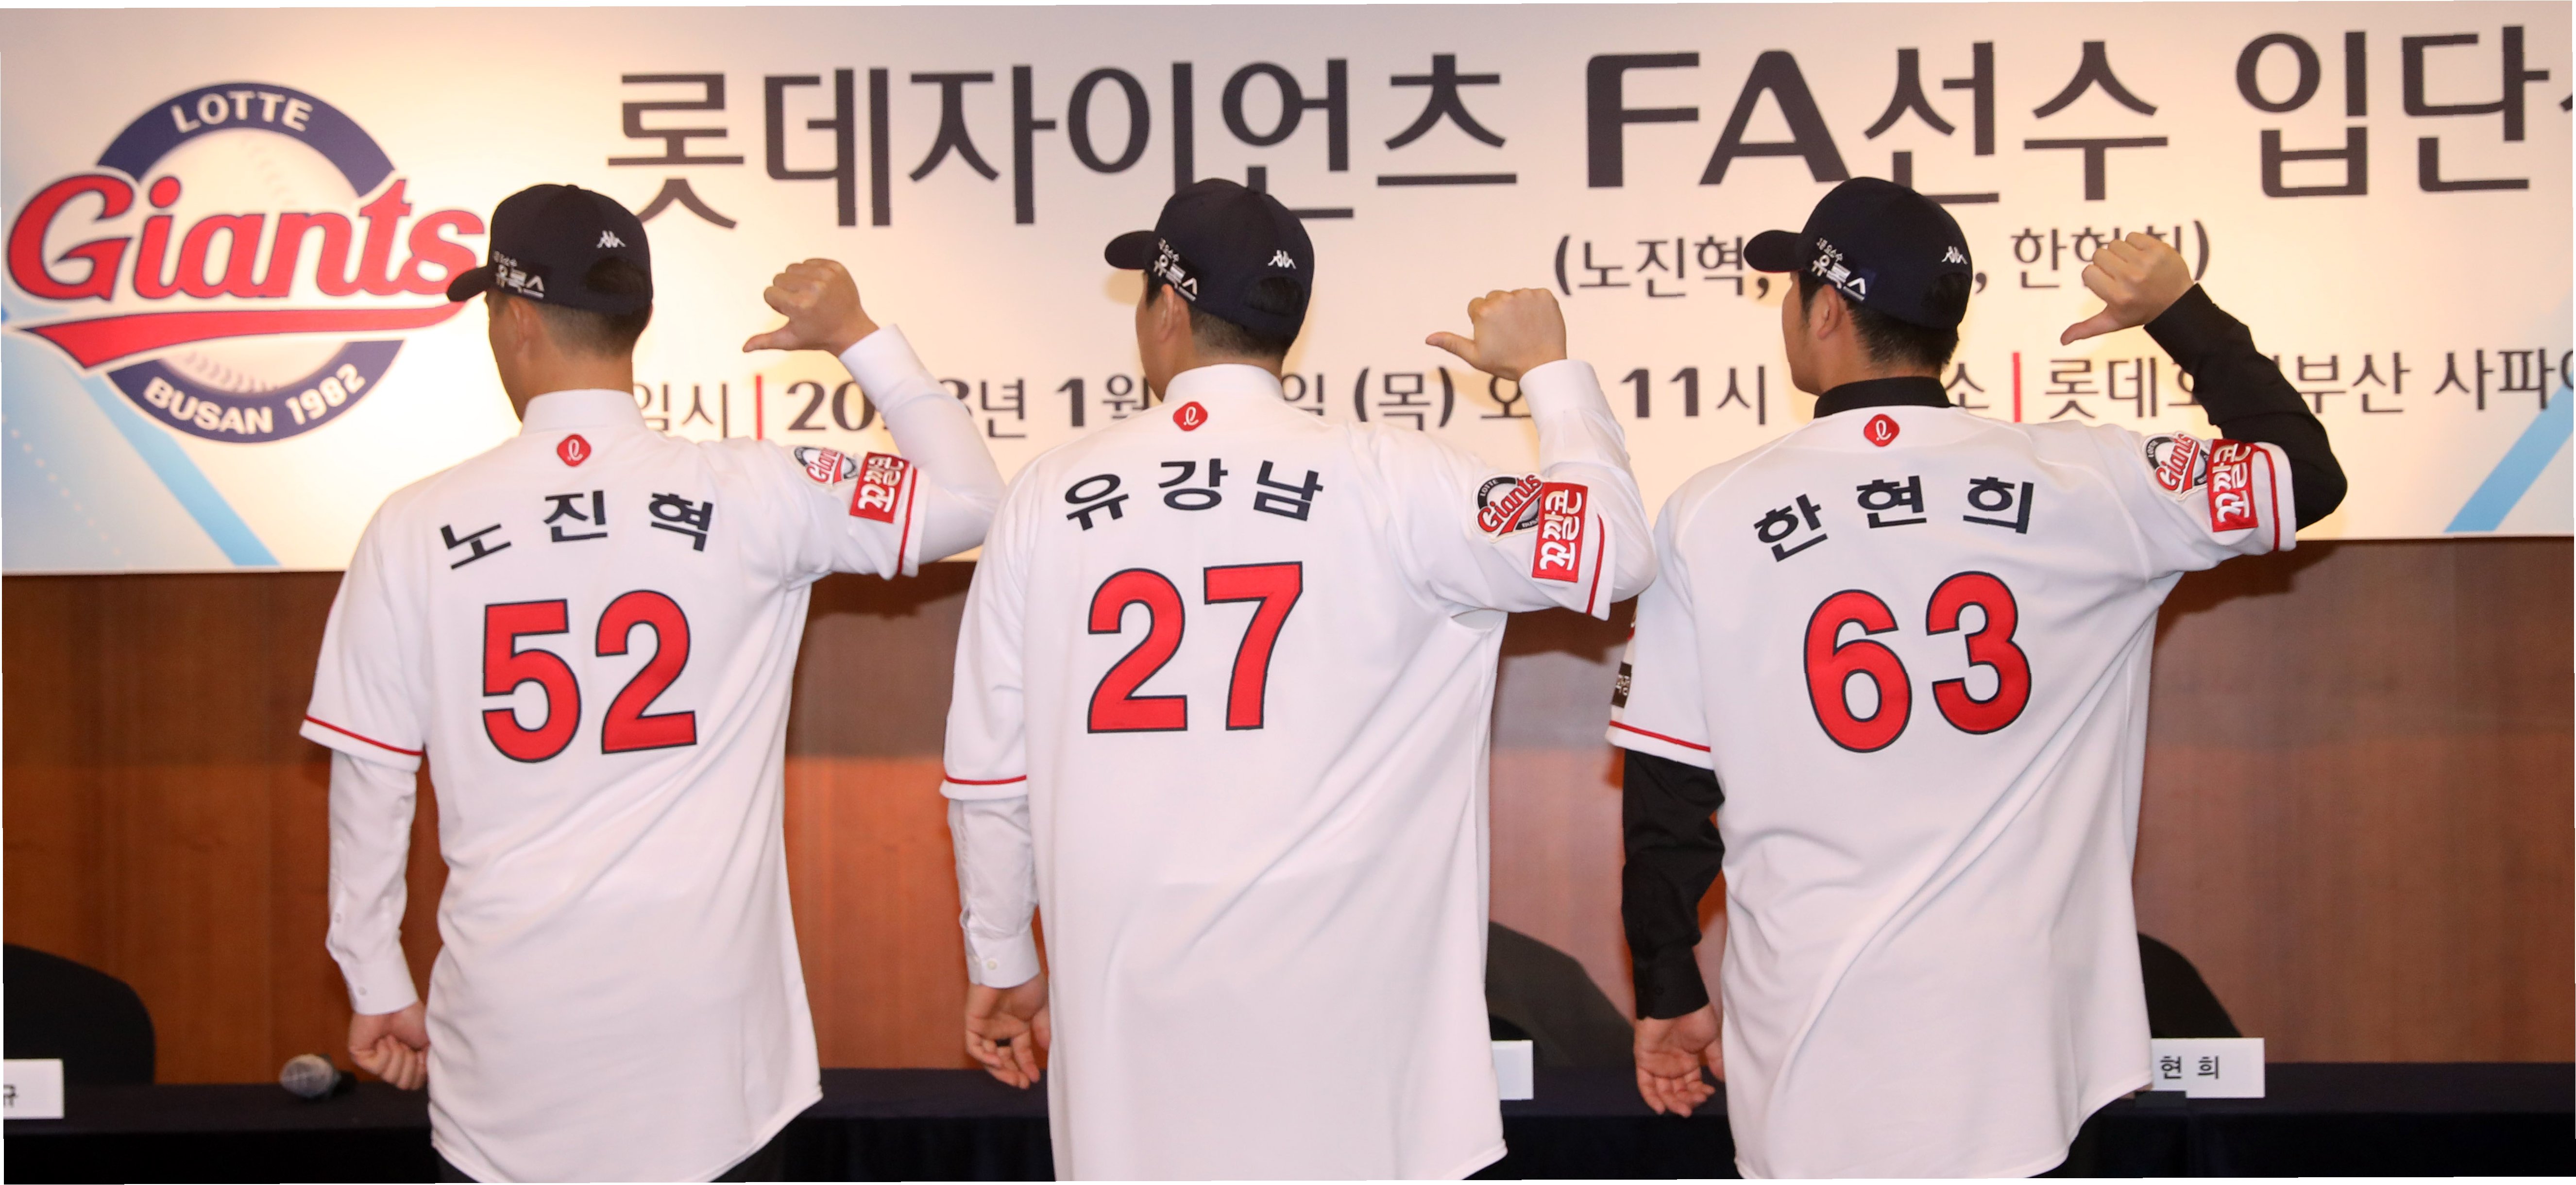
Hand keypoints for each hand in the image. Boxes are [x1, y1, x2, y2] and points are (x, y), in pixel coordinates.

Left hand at [348, 1002, 428, 1090]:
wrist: (395, 1002)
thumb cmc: (411, 1017)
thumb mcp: (428, 1043)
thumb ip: (428, 1064)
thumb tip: (426, 1078)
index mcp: (405, 1062)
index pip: (413, 1084)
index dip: (420, 1070)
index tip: (419, 1051)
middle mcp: (390, 1064)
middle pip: (403, 1084)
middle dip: (409, 1063)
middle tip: (406, 1044)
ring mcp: (374, 1062)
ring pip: (391, 1078)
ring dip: (397, 1055)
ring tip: (393, 1038)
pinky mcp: (361, 1058)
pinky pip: (378, 1068)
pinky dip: (385, 1052)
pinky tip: (383, 1039)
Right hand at [742, 259, 880, 354]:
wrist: (851, 330)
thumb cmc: (817, 336)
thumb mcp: (790, 341)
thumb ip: (765, 342)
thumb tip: (743, 349)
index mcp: (799, 305)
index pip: (768, 293)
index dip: (777, 305)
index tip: (793, 313)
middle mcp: (813, 288)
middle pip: (779, 278)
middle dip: (785, 291)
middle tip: (803, 305)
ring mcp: (827, 276)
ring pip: (792, 267)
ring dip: (797, 281)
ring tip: (811, 296)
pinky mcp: (836, 267)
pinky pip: (809, 262)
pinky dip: (811, 273)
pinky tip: (821, 288)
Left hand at [965, 974, 1050, 1088]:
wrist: (1013, 967)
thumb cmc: (1028, 982)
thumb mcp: (1041, 1009)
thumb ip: (1042, 1030)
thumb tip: (1048, 1049)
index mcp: (1017, 1025)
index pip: (1020, 1052)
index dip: (1026, 1066)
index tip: (1034, 1079)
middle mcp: (1001, 1028)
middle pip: (1003, 1059)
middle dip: (1012, 1073)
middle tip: (1022, 1084)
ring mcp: (986, 1026)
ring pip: (988, 1057)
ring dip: (999, 1070)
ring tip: (1013, 1078)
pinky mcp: (974, 1022)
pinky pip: (974, 1046)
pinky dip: (985, 1057)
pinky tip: (998, 1062)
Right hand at [1426, 288, 1566, 381]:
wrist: (1543, 366)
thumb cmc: (1507, 364)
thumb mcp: (1475, 356)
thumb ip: (1451, 343)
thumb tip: (1428, 338)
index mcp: (1483, 310)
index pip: (1477, 306)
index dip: (1483, 322)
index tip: (1495, 336)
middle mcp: (1503, 298)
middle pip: (1495, 298)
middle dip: (1499, 312)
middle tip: (1509, 333)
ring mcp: (1526, 295)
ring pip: (1514, 296)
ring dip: (1517, 309)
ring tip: (1524, 330)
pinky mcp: (1545, 295)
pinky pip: (1535, 296)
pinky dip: (1536, 307)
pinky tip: (1537, 324)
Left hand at [1634, 1005, 1721, 1116]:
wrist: (1678, 1002)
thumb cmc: (1696, 1016)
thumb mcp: (1711, 1039)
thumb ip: (1716, 1060)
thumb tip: (1723, 1080)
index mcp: (1688, 1059)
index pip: (1693, 1084)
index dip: (1700, 1092)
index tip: (1710, 1093)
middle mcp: (1672, 1064)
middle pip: (1678, 1091)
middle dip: (1688, 1100)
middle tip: (1697, 1102)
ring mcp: (1658, 1063)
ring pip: (1663, 1091)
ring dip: (1673, 1102)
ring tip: (1684, 1109)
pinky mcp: (1644, 1060)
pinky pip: (1644, 1084)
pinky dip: (1651, 1097)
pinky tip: (1661, 1108)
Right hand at [2060, 232, 2194, 344]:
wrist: (2179, 302)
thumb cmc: (2141, 312)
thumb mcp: (2114, 322)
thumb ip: (2087, 328)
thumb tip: (2062, 341)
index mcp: (2117, 297)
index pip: (2088, 272)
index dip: (2096, 276)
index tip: (2109, 284)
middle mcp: (2131, 279)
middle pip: (2099, 254)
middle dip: (2107, 263)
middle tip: (2121, 274)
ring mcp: (2146, 263)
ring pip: (2115, 244)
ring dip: (2120, 253)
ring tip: (2132, 266)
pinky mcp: (2158, 249)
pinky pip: (2132, 236)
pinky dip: (2135, 244)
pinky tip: (2143, 258)